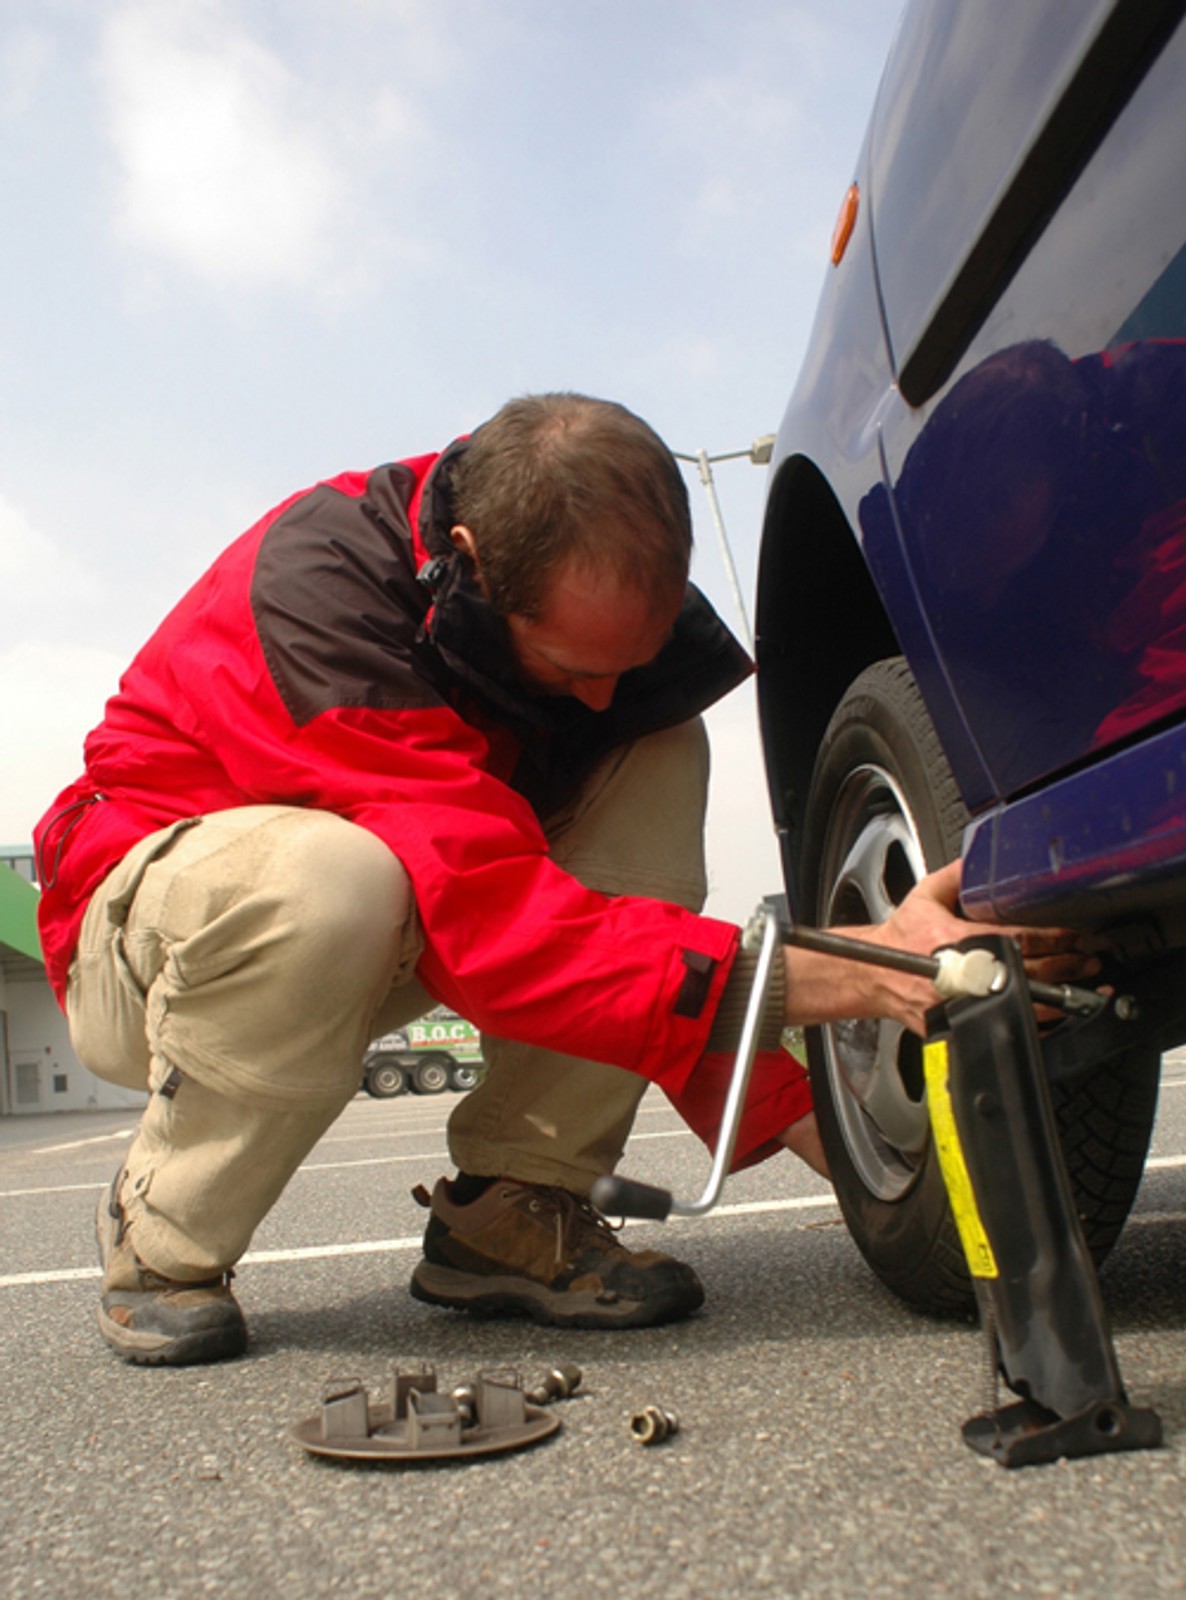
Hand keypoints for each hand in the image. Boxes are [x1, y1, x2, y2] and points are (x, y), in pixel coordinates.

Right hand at [858, 859, 1098, 1032]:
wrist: (874, 973)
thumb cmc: (901, 937)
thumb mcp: (924, 896)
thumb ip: (955, 876)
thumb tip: (976, 858)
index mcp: (957, 939)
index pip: (1018, 939)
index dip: (1054, 939)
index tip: (1077, 937)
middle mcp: (962, 973)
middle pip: (1030, 973)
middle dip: (1067, 966)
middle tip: (1089, 959)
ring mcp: (962, 1002)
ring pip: (1024, 1006)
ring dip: (1062, 998)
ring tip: (1086, 987)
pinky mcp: (960, 1022)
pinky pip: (1006, 1024)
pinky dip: (1036, 1021)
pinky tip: (1056, 1012)